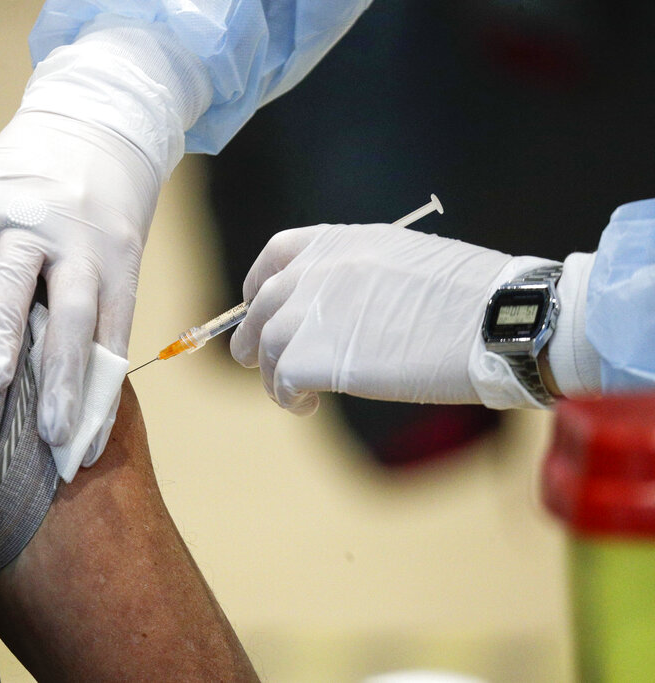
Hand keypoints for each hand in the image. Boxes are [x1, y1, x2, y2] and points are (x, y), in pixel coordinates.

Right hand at [0, 110, 158, 445]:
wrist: (101, 116)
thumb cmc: (110, 206)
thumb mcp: (120, 256)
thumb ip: (96, 309)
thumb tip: (79, 392)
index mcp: (118, 264)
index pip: (110, 343)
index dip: (98, 399)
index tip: (83, 450)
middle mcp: (79, 242)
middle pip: (70, 317)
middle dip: (60, 379)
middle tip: (48, 433)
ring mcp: (33, 215)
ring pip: (15, 278)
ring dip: (3, 331)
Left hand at [230, 224, 513, 412]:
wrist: (500, 320)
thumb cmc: (476, 297)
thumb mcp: (407, 260)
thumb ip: (361, 276)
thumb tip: (343, 308)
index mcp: (342, 241)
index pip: (278, 255)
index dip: (261, 286)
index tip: (261, 307)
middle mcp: (318, 270)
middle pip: (262, 307)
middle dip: (256, 338)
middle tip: (264, 364)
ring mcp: (312, 312)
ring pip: (265, 346)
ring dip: (272, 375)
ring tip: (294, 396)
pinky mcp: (316, 356)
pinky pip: (281, 380)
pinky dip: (287, 397)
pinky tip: (306, 405)